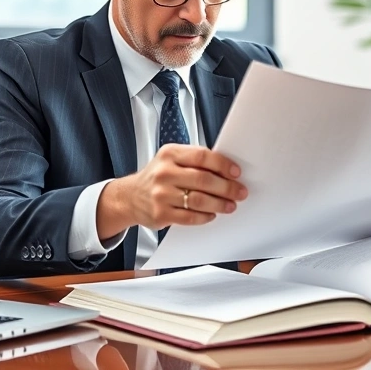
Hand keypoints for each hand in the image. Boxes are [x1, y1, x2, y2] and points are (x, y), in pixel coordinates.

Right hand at [98, 144, 246, 236]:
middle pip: (204, 179)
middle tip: (240, 192)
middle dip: (227, 187)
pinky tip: (212, 214)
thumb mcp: (170, 159)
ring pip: (199, 200)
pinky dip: (205, 216)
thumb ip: (194, 161)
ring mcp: (161, 194)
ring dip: (220, 204)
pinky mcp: (161, 213)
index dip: (223, 164)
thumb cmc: (157, 176)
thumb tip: (226, 169)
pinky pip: (190, 217)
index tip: (236, 172)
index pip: (202, 156)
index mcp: (170, 154)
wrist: (130, 196)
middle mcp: (164, 173)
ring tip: (230, 205)